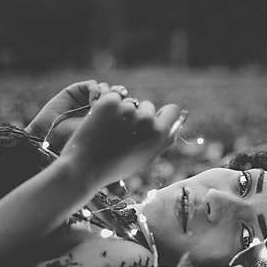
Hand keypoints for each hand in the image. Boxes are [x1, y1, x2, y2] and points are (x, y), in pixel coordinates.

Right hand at [25, 80, 128, 150]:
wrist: (52, 141)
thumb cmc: (80, 145)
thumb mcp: (106, 138)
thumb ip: (123, 128)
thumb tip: (139, 112)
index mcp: (109, 125)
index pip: (127, 112)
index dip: (130, 110)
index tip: (131, 115)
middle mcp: (99, 112)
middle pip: (119, 98)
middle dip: (121, 99)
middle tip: (122, 104)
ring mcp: (87, 101)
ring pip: (107, 90)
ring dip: (108, 94)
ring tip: (103, 104)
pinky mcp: (76, 92)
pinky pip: (93, 85)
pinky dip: (96, 89)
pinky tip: (93, 99)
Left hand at [61, 92, 185, 186]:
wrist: (84, 168)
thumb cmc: (116, 166)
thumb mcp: (146, 156)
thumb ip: (164, 138)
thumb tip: (181, 117)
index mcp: (160, 135)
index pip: (173, 110)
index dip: (163, 114)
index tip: (153, 119)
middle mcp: (147, 120)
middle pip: (148, 106)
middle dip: (138, 115)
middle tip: (122, 135)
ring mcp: (127, 110)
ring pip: (129, 102)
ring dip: (121, 112)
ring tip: (109, 132)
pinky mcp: (108, 102)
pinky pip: (113, 98)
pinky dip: (106, 107)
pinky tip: (99, 123)